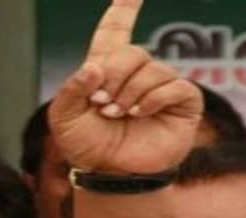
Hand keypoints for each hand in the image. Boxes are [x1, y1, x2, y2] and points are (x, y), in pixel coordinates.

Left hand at [48, 0, 201, 173]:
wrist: (108, 174)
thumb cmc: (86, 146)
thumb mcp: (63, 118)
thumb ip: (71, 89)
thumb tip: (95, 68)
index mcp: (106, 70)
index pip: (116, 30)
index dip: (123, 9)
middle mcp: (136, 74)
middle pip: (132, 52)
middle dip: (113, 76)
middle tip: (102, 103)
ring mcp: (161, 86)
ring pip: (152, 69)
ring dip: (130, 93)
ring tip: (118, 115)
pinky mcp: (183, 102)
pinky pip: (174, 85)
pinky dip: (153, 100)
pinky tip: (139, 114)